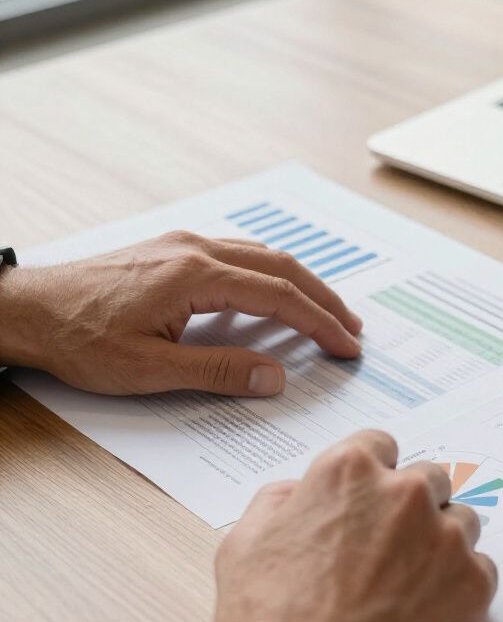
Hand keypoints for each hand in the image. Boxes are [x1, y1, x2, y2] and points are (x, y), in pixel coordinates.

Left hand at [0, 231, 362, 396]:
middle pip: (282, 266)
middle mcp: (196, 249)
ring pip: (263, 255)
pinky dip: (271, 274)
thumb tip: (275, 376)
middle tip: (352, 329)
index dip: (319, 322)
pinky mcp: (172, 249)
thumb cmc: (78, 338)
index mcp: (195, 275)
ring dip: (301, 283)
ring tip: (326, 312)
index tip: (346, 346)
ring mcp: (184, 244)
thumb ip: (219, 370)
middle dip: (323, 298)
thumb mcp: (149, 368)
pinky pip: (239, 254)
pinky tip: (274, 294)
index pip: (278, 296)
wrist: (27, 309)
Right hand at [214, 430, 496, 621]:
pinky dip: (459, 585)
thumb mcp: (243, 544)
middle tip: (389, 550)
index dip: (373, 476)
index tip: (370, 501)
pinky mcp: (474, 581)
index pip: (380, 446)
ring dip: (441, 542)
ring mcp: (445, 536)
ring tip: (409, 586)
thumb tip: (300, 491)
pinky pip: (480, 568)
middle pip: (427, 480)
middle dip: (412, 507)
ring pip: (460, 520)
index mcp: (350, 472)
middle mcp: (405, 492)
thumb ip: (278, 501)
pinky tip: (428, 611)